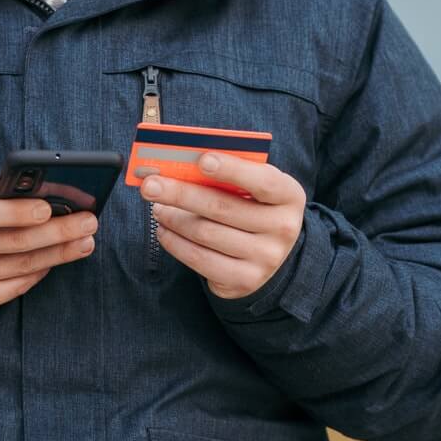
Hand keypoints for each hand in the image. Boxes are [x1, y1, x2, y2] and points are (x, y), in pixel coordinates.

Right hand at [0, 166, 97, 317]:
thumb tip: (15, 189)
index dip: (19, 212)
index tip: (51, 207)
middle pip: (14, 242)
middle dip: (58, 231)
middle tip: (89, 221)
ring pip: (21, 266)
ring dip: (59, 253)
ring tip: (85, 239)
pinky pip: (15, 287)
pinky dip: (40, 272)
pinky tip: (58, 258)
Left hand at [140, 153, 305, 301]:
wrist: (272, 252)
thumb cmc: (254, 206)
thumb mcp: (253, 187)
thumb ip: (227, 174)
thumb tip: (180, 165)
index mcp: (289, 196)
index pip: (263, 181)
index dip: (232, 169)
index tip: (201, 160)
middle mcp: (284, 229)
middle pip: (223, 208)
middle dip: (181, 194)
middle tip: (150, 185)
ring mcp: (266, 258)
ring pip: (206, 234)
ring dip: (173, 218)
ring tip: (157, 208)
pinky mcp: (245, 280)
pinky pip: (200, 260)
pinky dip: (175, 243)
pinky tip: (164, 231)